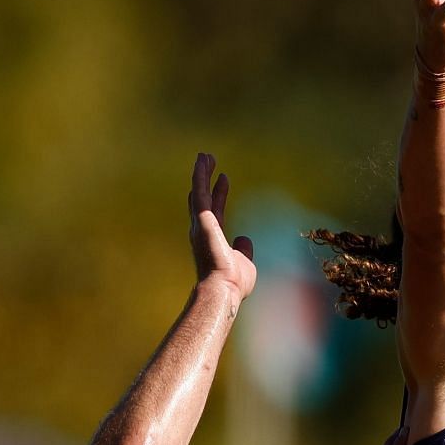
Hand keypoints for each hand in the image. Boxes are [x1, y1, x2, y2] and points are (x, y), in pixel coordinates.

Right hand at [188, 151, 255, 301]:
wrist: (223, 289)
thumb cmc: (232, 283)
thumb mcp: (244, 261)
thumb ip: (243, 249)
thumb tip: (244, 239)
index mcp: (214, 238)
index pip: (215, 212)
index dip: (217, 195)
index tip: (220, 180)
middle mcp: (203, 230)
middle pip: (203, 198)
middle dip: (205, 179)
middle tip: (207, 161)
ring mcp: (200, 224)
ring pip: (199, 191)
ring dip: (201, 173)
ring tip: (204, 155)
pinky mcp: (201, 219)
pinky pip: (200, 192)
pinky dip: (200, 176)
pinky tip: (202, 162)